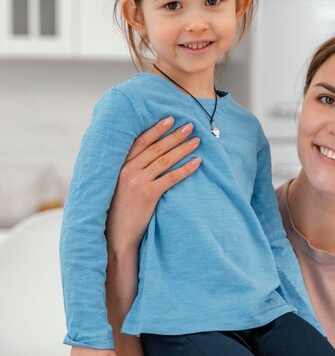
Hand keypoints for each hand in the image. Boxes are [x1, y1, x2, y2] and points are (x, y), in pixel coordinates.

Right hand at [106, 117, 200, 251]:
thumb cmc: (118, 212)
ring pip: (165, 160)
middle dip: (174, 135)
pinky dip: (186, 169)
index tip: (170, 119)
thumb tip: (145, 158)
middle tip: (190, 126)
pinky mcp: (148, 195)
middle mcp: (127, 171)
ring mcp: (138, 182)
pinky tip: (197, 162)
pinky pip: (171, 178)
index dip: (156, 129)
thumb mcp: (117, 186)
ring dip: (183, 149)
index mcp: (119, 166)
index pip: (140, 142)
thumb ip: (128, 171)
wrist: (116, 236)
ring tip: (196, 141)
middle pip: (156, 148)